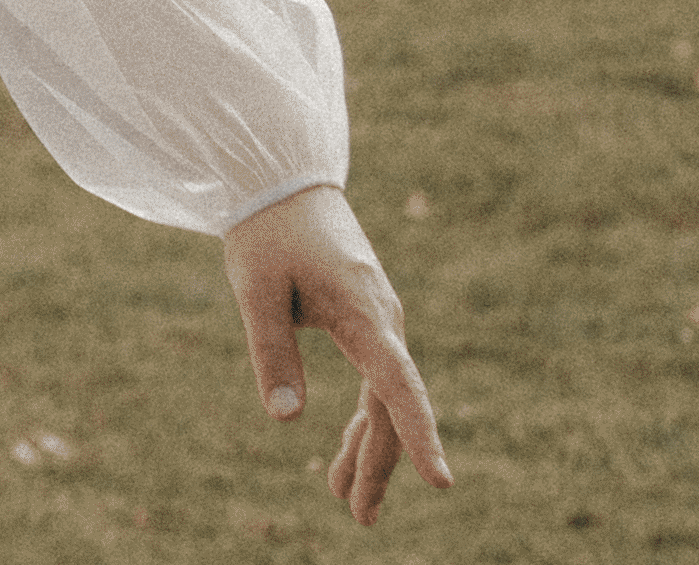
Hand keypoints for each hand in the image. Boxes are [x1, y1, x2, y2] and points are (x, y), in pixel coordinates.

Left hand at [225, 183, 448, 525]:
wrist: (282, 182)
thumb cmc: (266, 233)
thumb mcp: (256, 290)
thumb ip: (272, 352)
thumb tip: (286, 422)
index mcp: (365, 315)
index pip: (399, 387)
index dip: (420, 436)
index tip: (442, 483)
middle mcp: (384, 322)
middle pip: (390, 407)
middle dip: (377, 464)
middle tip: (357, 517)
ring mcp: (380, 323)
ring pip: (384, 399)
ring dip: (367, 448)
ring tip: (346, 501)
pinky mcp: (367, 322)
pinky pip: (375, 381)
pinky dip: (361, 419)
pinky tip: (342, 448)